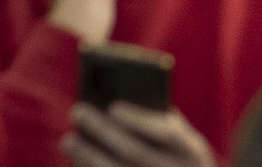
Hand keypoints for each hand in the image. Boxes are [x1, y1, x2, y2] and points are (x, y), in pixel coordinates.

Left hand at [63, 102, 213, 166]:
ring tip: (68, 139)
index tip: (112, 106)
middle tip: (77, 111)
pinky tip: (78, 163)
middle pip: (134, 153)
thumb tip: (128, 100)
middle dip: (103, 131)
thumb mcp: (187, 146)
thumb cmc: (182, 166)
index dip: (140, 121)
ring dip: (88, 156)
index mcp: (193, 155)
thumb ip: (167, 124)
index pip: (166, 134)